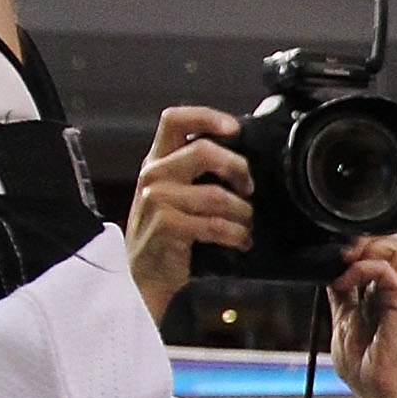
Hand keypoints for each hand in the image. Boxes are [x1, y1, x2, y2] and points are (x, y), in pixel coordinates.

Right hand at [127, 106, 251, 324]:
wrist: (148, 281)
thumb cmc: (170, 236)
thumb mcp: (177, 195)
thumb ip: (197, 172)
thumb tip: (241, 156)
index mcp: (157, 161)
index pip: (174, 120)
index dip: (206, 116)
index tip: (234, 129)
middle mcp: (153, 175)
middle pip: (202, 150)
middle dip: (237, 168)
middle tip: (248, 188)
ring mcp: (156, 200)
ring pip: (216, 194)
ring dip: (242, 213)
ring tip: (246, 225)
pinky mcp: (165, 227)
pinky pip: (215, 224)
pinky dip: (236, 234)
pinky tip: (240, 242)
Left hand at [329, 234, 396, 397]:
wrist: (376, 389)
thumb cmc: (363, 365)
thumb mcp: (344, 319)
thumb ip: (342, 294)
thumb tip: (330, 271)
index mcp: (386, 291)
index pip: (383, 249)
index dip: (360, 243)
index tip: (335, 256)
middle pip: (393, 240)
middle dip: (363, 240)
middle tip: (340, 256)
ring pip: (395, 245)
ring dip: (364, 249)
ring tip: (343, 267)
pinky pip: (385, 269)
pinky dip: (360, 270)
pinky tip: (344, 284)